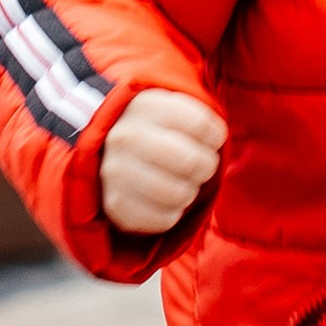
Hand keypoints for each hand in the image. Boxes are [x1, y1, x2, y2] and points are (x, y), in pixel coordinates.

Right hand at [101, 89, 226, 233]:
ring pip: (178, 193)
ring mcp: (114, 172)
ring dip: (190, 191)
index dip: (215, 136)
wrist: (109, 153)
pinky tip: (166, 201)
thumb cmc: (156, 130)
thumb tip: (216, 139)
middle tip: (201, 166)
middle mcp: (124, 137)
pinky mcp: (114, 204)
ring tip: (183, 183)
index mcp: (143, 106)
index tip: (211, 140)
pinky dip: (173, 213)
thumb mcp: (173, 110)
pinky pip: (164, 218)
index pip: (199, 124)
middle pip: (190, 161)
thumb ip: (199, 119)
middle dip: (206, 166)